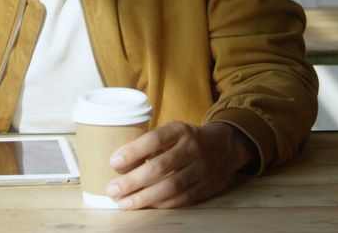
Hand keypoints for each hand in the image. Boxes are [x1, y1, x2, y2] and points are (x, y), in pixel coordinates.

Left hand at [105, 121, 255, 209]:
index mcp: (180, 130)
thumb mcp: (173, 131)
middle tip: (113, 190)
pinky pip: (182, 198)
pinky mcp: (207, 186)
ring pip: (171, 186)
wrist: (225, 147)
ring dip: (145, 197)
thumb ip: (152, 144)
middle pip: (160, 166)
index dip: (133, 151)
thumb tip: (122, 162)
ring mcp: (202, 168)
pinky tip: (147, 206)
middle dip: (134, 181)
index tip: (114, 162)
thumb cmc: (188, 139)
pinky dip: (162, 204)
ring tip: (125, 203)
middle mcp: (192, 148)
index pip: (154, 139)